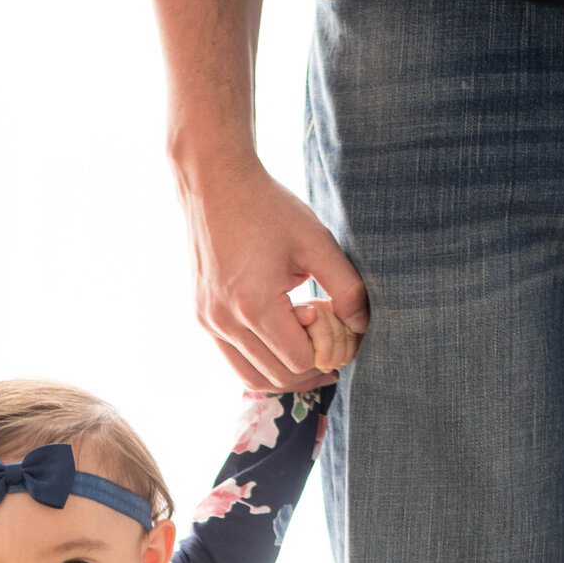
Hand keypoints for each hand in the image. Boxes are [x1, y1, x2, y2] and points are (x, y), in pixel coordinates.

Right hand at [178, 160, 366, 391]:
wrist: (214, 184)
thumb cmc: (268, 208)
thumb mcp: (316, 241)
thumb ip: (346, 286)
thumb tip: (361, 326)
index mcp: (254, 304)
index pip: (299, 360)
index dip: (326, 352)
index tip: (338, 329)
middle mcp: (225, 321)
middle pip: (277, 377)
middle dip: (311, 371)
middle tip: (335, 354)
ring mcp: (208, 322)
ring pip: (252, 378)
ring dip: (286, 377)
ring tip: (313, 359)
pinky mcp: (202, 318)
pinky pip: (234, 361)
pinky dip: (263, 363)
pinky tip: (285, 344)